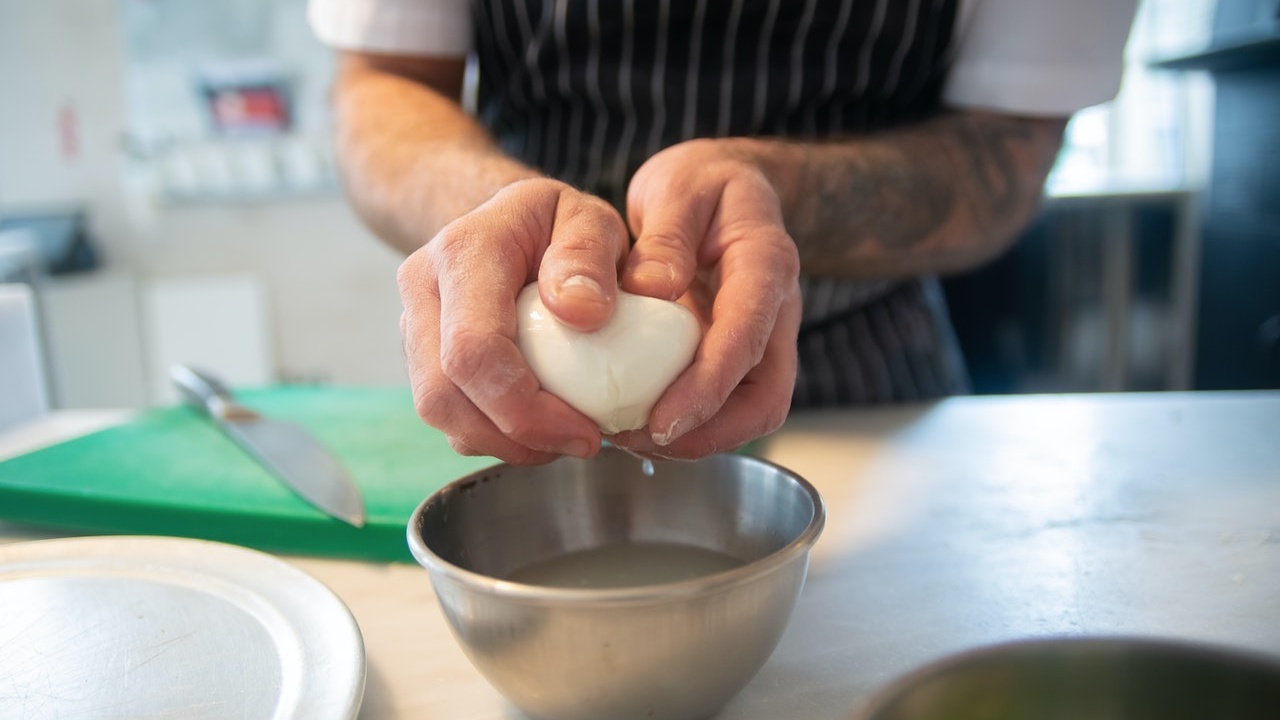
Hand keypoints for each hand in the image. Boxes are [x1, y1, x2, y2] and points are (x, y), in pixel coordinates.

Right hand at [397, 178, 628, 463]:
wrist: (511, 220)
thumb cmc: (556, 223)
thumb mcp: (590, 219)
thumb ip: (590, 255)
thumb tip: (580, 312)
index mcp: (463, 252)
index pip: (473, 349)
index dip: (525, 409)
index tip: (585, 431)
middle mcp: (423, 289)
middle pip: (443, 395)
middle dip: (514, 438)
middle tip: (581, 443)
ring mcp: (415, 326)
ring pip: (440, 414)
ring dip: (504, 443)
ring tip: (563, 435)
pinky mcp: (423, 356)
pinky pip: (448, 415)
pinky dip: (493, 436)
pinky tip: (539, 424)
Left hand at [612, 138, 801, 458]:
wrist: (729, 187)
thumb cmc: (704, 184)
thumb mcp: (680, 187)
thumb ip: (667, 236)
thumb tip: (652, 290)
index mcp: (767, 264)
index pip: (748, 336)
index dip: (709, 386)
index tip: (663, 420)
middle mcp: (774, 312)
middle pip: (764, 398)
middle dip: (709, 433)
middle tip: (641, 441)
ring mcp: (760, 339)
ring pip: (748, 412)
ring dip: (696, 438)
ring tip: (630, 439)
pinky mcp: (737, 356)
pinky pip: (723, 405)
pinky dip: (686, 424)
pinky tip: (635, 422)